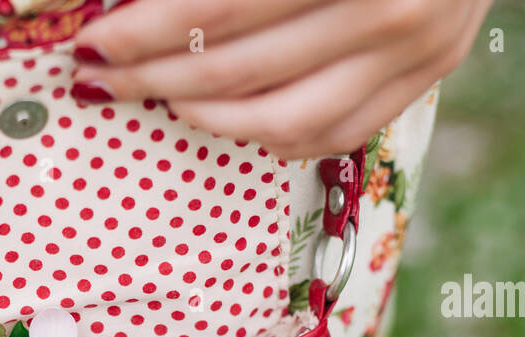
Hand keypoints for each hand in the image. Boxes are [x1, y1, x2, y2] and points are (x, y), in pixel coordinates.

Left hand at [71, 0, 492, 157]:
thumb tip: (141, 4)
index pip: (217, 7)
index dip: (142, 32)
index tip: (90, 42)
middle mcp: (390, 3)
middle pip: (237, 68)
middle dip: (152, 78)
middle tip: (99, 79)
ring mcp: (419, 45)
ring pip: (281, 119)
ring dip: (202, 117)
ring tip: (158, 100)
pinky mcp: (433, 71)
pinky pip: (335, 133)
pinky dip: (270, 136)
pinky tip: (227, 117)